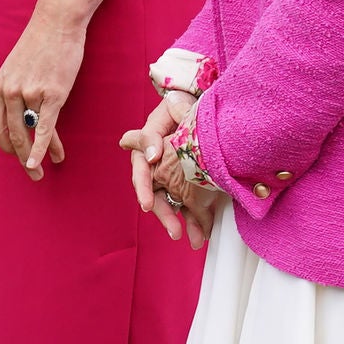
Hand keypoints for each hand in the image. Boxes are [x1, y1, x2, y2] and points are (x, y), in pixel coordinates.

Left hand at [0, 11, 86, 176]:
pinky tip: (48, 159)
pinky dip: (44, 147)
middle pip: (12, 136)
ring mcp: (30, 94)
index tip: (16, 155)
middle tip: (33, 175)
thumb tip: (21, 115)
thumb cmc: (40, 45)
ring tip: (51, 164)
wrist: (57, 23)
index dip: (5, 146)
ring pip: (32, 133)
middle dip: (21, 159)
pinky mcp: (52, 94)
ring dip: (40, 154)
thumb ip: (14, 91)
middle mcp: (10, 93)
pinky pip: (46, 128)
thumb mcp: (16, 68)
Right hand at [121, 91, 196, 239]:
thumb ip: (157, 129)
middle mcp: (154, 165)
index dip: (144, 187)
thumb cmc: (182, 106)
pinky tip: (203, 232)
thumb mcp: (171, 108)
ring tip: (191, 238)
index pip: (141, 168)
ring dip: (178, 222)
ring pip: (169, 202)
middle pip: (153, 193)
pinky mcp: (185, 182)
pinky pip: (187, 203)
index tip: (148, 203)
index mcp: (146, 147)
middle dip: (163, 213)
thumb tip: (151, 155)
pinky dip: (194, 219)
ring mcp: (169, 175)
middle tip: (173, 229)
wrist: (202, 108)